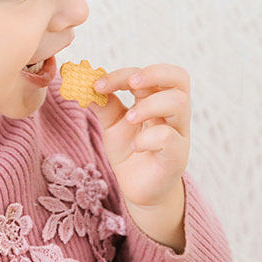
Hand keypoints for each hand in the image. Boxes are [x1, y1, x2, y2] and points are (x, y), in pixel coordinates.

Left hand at [88, 63, 190, 208]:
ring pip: (178, 103)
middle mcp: (172, 112)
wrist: (139, 187)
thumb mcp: (113, 123)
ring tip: (130, 118)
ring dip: (149, 105)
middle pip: (179, 78)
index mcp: (156, 98)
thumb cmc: (130, 150)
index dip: (122, 75)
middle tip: (131, 84)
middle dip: (153, 74)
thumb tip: (82, 81)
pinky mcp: (177, 156)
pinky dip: (149, 138)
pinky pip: (170, 138)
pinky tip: (136, 147)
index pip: (148, 74)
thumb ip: (103, 102)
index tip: (96, 85)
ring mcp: (178, 133)